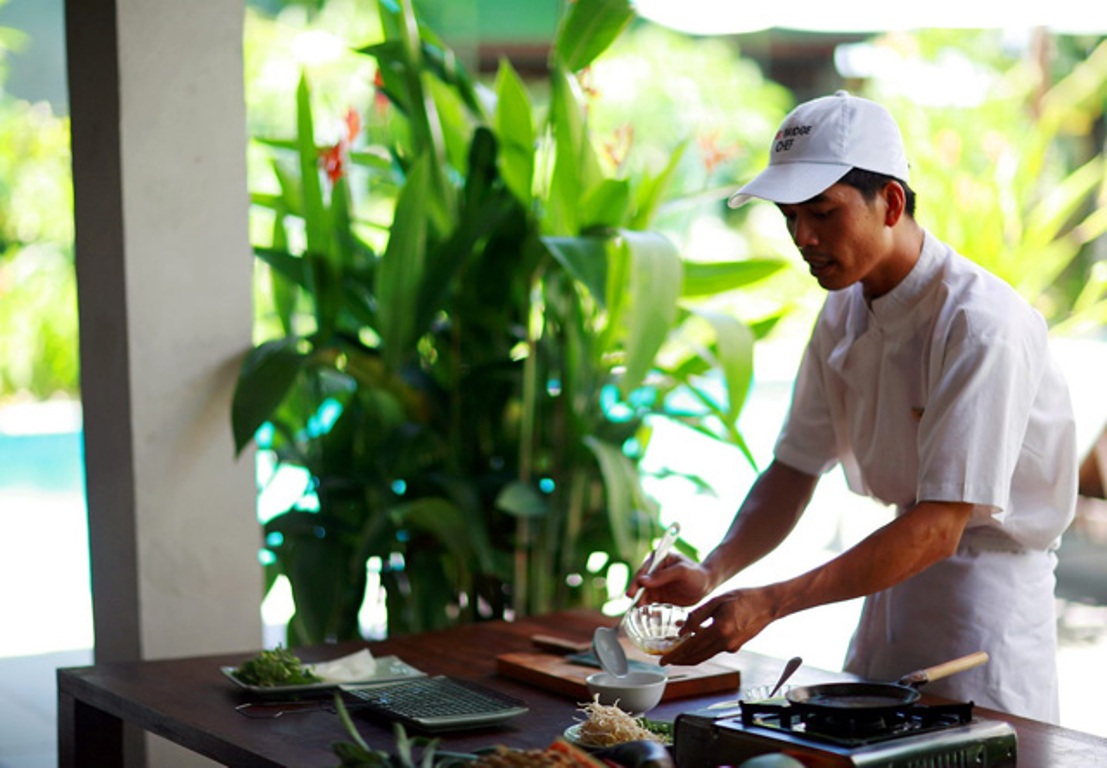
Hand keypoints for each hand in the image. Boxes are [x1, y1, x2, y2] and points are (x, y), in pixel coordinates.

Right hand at [627, 552, 711, 606]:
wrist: (706, 585)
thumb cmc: (695, 574)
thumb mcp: (681, 572)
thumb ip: (663, 575)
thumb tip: (642, 581)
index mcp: (658, 559)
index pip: (643, 570)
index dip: (636, 581)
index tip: (631, 593)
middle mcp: (653, 571)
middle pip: (640, 583)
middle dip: (636, 593)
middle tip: (632, 603)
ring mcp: (655, 584)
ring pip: (643, 594)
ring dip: (640, 601)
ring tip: (638, 611)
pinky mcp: (658, 596)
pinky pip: (649, 602)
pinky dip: (646, 608)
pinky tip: (644, 614)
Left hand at [658, 587, 774, 665]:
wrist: (769, 604)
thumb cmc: (744, 598)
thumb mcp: (716, 600)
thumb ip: (697, 616)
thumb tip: (682, 631)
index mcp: (719, 630)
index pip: (691, 648)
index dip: (675, 656)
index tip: (663, 661)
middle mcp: (725, 643)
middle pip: (697, 657)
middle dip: (679, 660)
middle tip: (665, 660)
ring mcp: (731, 647)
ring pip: (705, 655)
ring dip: (690, 655)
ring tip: (676, 650)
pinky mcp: (735, 647)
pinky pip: (714, 649)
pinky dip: (702, 647)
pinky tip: (695, 638)